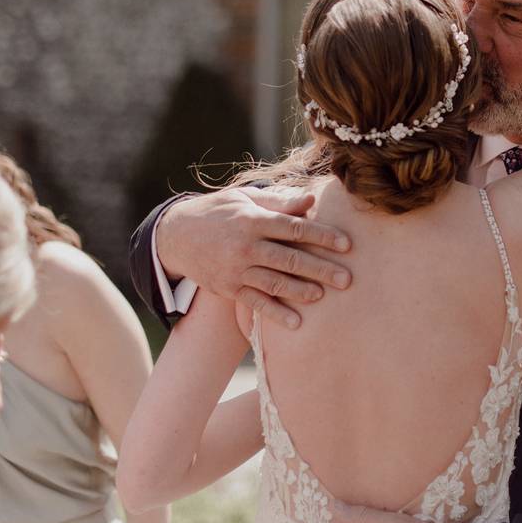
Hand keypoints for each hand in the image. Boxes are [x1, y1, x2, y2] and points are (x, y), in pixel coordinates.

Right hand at [156, 187, 352, 327]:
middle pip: (290, 259)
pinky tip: (296, 323)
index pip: (294, 228)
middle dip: (321, 269)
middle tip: (347, 279)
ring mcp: (236, 270)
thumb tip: (311, 200)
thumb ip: (279, 202)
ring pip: (275, 283)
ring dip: (301, 291)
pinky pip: (255, 303)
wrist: (175, 235)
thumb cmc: (218, 212)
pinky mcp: (229, 288)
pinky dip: (275, 314)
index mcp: (253, 220)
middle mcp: (245, 247)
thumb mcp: (244, 199)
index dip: (322, 236)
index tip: (346, 244)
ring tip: (324, 295)